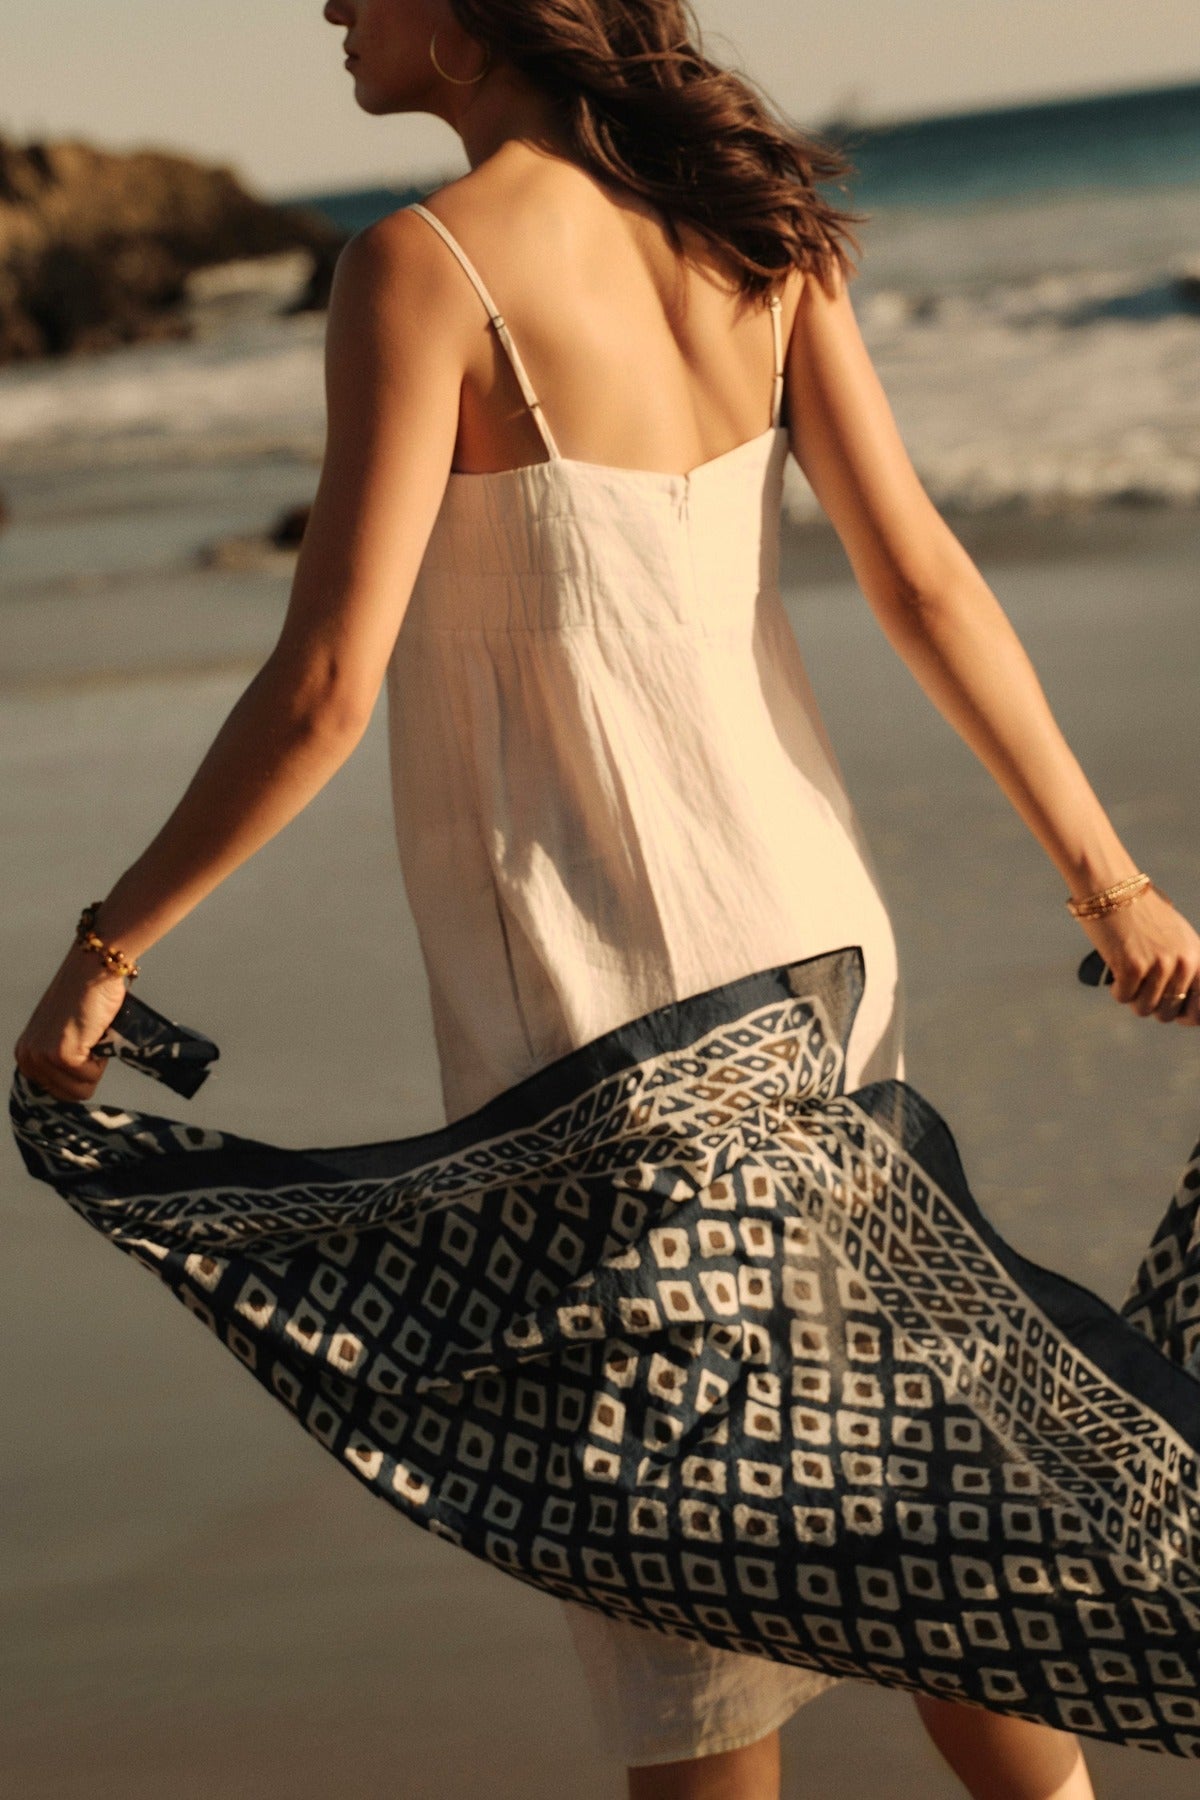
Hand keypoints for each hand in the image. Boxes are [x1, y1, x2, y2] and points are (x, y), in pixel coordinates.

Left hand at [13, 946, 128, 1100]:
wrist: (93, 970)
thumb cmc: (87, 997)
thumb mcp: (64, 1034)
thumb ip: (62, 1058)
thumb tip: (78, 1086)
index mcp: (26, 1055)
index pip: (58, 1092)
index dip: (80, 1073)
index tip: (83, 1047)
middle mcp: (28, 1058)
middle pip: (70, 1095)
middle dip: (89, 1072)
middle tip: (89, 1040)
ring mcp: (42, 1057)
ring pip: (81, 1090)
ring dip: (96, 1065)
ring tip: (91, 1035)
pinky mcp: (61, 1055)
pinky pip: (90, 1077)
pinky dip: (101, 1059)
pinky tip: (95, 1033)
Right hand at [1079, 885, 1199, 1024]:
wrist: (1113, 888)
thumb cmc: (1141, 915)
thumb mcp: (1177, 939)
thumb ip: (1186, 968)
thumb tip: (1184, 1012)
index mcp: (1198, 957)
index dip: (1185, 1016)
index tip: (1171, 1011)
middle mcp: (1184, 963)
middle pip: (1167, 1013)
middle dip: (1150, 1004)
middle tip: (1140, 983)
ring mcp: (1159, 965)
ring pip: (1143, 1009)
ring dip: (1131, 996)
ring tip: (1128, 973)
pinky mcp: (1133, 966)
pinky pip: (1123, 997)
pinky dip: (1116, 988)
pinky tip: (1116, 967)